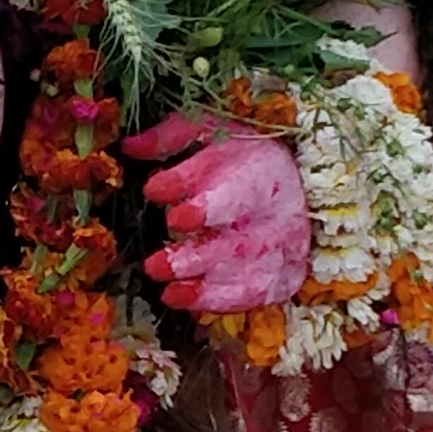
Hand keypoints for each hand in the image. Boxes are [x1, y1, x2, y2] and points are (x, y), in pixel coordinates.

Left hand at [126, 115, 310, 313]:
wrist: (304, 183)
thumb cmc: (246, 153)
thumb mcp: (213, 129)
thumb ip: (170, 137)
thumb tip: (128, 148)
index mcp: (259, 168)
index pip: (222, 182)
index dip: (184, 188)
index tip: (155, 191)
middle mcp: (275, 210)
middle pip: (234, 241)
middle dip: (192, 257)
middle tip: (154, 265)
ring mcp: (283, 246)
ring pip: (244, 275)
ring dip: (201, 288)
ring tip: (166, 289)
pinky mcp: (285, 273)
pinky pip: (253, 294)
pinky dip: (216, 302)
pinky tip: (181, 298)